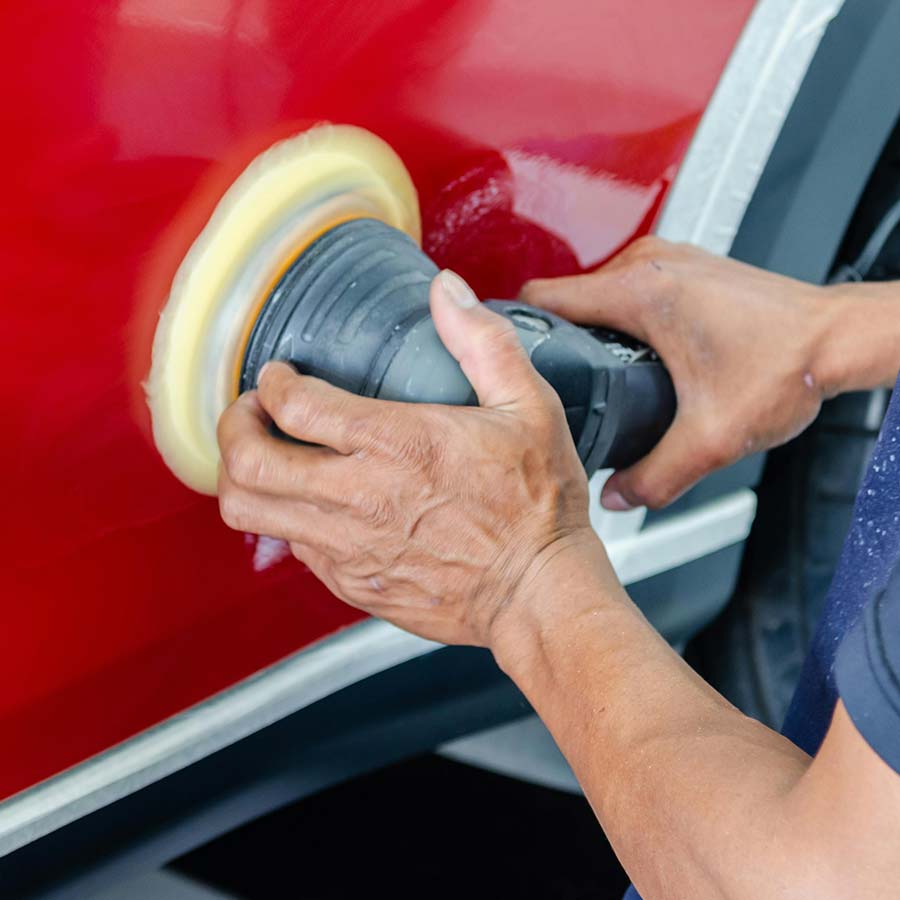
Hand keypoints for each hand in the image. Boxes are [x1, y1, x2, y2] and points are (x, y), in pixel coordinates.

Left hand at [216, 270, 595, 646]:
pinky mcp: (351, 583)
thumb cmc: (536, 504)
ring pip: (250, 511)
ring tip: (266, 454)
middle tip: (252, 411)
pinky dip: (285, 516)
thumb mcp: (528, 406)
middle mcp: (360, 497)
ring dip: (243, 475)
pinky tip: (315, 501)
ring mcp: (349, 547)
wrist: (538, 594)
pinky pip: (289, 546)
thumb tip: (447, 290)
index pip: (294, 404)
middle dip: (233, 425)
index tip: (279, 375)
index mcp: (398, 443)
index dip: (272, 381)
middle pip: (247, 461)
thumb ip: (483, 341)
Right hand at [521, 236, 835, 508]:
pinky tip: (635, 356)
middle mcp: (649, 265)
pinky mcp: (682, 270)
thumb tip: (616, 495)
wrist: (839, 340)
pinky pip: (625, 290)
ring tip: (594, 371)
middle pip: (566, 299)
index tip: (505, 357)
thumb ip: (654, 477)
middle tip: (555, 383)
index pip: (542, 298)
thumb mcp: (712, 439)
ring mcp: (667, 262)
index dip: (515, 332)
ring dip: (588, 329)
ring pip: (596, 293)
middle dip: (555, 340)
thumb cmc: (790, 364)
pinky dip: (617, 319)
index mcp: (640, 293)